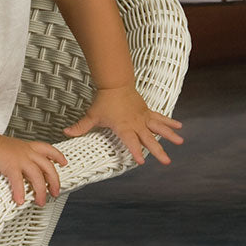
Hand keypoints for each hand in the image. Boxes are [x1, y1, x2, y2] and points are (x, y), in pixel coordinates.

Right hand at [0, 133, 66, 205]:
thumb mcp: (6, 151)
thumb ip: (11, 162)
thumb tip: (9, 174)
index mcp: (25, 147)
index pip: (47, 148)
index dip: (57, 155)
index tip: (63, 162)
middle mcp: (25, 152)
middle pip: (48, 166)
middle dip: (54, 180)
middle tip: (55, 192)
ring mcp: (19, 158)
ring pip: (38, 176)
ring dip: (41, 191)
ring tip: (40, 201)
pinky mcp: (10, 165)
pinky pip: (18, 182)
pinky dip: (20, 193)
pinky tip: (19, 201)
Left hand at [63, 85, 183, 164]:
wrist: (115, 83)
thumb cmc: (103, 101)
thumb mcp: (92, 115)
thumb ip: (80, 127)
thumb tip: (65, 134)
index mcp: (123, 127)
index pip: (129, 142)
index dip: (135, 151)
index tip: (141, 162)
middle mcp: (136, 123)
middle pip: (148, 139)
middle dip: (157, 151)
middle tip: (166, 161)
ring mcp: (143, 117)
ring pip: (158, 128)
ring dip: (169, 135)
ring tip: (180, 143)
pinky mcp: (147, 111)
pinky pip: (160, 117)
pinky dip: (170, 122)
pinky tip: (180, 127)